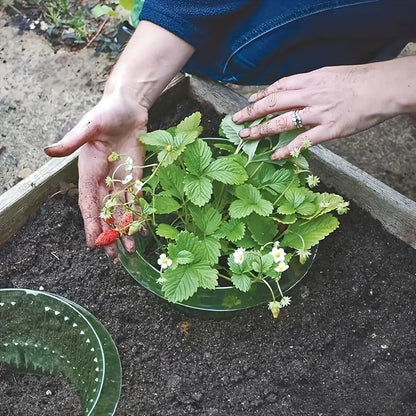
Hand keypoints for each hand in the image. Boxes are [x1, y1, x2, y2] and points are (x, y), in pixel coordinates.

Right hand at [45, 89, 146, 257]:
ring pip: (122, 211)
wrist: (129, 108)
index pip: (88, 203)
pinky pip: (136, 200)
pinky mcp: (135, 177)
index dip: (91, 223)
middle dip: (108, 234)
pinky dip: (139, 215)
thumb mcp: (89, 126)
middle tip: (113, 257)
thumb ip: (73, 140)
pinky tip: (143, 230)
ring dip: (125, 230)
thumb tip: (49, 151)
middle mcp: (102, 181)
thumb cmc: (106, 113)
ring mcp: (119, 181)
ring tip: (130, 250)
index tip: (94, 243)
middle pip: (105, 213)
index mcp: (88, 172)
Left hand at [232, 58, 415, 159]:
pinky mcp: (329, 130)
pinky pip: (302, 141)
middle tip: (236, 121)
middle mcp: (309, 95)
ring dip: (261, 130)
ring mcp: (318, 113)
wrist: (382, 88)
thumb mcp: (329, 74)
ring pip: (282, 122)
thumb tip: (291, 92)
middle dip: (251, 113)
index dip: (260, 96)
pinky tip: (274, 155)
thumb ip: (309, 83)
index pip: (277, 87)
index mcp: (309, 79)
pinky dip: (286, 149)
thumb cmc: (357, 80)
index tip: (249, 103)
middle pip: (273, 103)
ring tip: (247, 137)